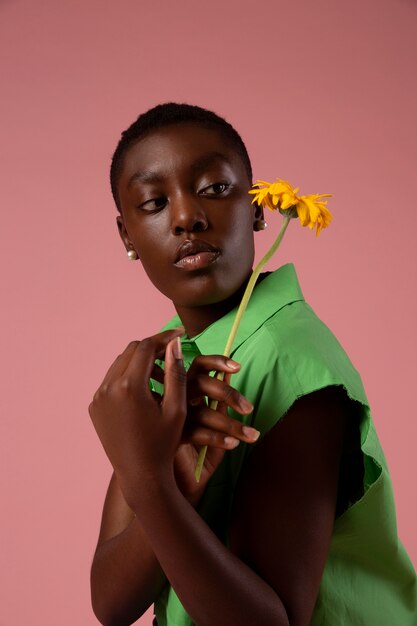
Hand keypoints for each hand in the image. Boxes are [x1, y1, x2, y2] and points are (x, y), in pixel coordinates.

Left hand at [88, 328, 185, 510]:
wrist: (141, 476)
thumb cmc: (164, 443)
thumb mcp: (177, 408)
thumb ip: (175, 372)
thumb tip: (174, 343)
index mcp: (130, 387)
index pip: (146, 347)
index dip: (164, 338)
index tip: (181, 334)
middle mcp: (108, 388)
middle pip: (131, 351)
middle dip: (152, 348)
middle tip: (173, 352)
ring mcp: (98, 398)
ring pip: (120, 364)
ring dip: (140, 363)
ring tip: (162, 373)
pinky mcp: (95, 407)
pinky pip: (111, 381)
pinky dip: (128, 377)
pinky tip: (146, 389)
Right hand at [173, 355, 259, 505]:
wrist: (186, 481)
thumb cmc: (202, 448)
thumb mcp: (216, 420)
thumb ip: (221, 400)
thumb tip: (229, 373)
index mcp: (188, 389)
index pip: (199, 365)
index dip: (216, 361)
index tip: (238, 367)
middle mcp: (177, 399)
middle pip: (201, 383)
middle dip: (228, 393)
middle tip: (249, 409)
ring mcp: (172, 418)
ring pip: (201, 411)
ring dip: (230, 424)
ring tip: (252, 435)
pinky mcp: (171, 438)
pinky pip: (197, 433)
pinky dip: (218, 438)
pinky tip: (233, 445)